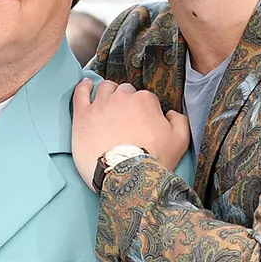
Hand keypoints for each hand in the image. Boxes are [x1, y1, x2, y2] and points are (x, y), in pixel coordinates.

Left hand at [72, 78, 190, 191]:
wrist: (126, 176)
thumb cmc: (152, 160)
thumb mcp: (180, 141)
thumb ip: (179, 121)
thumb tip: (171, 114)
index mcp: (145, 100)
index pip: (144, 98)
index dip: (143, 111)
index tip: (141, 124)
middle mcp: (122, 97)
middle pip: (124, 92)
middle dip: (125, 102)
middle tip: (124, 119)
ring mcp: (101, 105)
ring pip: (104, 89)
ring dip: (108, 93)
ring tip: (107, 104)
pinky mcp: (83, 116)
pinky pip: (80, 94)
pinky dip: (83, 87)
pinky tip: (86, 86)